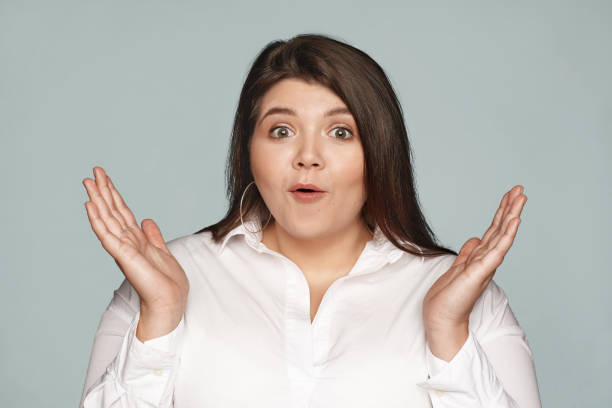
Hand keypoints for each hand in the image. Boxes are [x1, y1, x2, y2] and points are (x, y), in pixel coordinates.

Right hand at [82, 166, 188, 340]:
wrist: (169, 302)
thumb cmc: (165, 283)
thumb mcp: (162, 252)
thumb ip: (153, 237)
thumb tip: (147, 221)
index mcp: (136, 240)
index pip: (122, 212)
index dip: (114, 194)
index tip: (105, 177)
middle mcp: (127, 242)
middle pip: (112, 211)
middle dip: (103, 191)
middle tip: (93, 171)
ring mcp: (123, 249)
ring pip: (107, 219)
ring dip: (97, 200)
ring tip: (87, 183)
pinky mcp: (124, 257)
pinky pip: (108, 236)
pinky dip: (98, 221)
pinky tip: (91, 207)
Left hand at [422, 185, 526, 359]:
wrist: (441, 318)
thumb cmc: (449, 297)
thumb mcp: (458, 268)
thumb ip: (468, 253)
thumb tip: (476, 238)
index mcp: (480, 258)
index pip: (493, 230)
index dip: (501, 212)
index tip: (509, 195)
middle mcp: (486, 260)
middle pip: (500, 229)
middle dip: (510, 209)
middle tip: (521, 190)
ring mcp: (485, 266)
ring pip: (502, 237)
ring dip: (511, 217)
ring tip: (521, 199)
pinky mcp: (480, 273)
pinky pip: (496, 251)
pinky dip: (506, 236)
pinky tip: (514, 222)